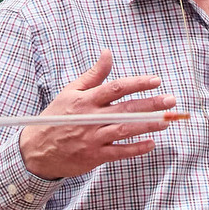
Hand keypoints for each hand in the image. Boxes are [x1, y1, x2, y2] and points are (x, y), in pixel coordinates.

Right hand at [18, 51, 180, 180]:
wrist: (37, 149)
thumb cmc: (57, 117)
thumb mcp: (71, 92)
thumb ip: (93, 75)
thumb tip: (107, 53)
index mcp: (86, 100)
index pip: (115, 88)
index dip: (137, 84)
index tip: (156, 80)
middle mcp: (91, 118)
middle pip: (125, 108)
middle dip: (150, 104)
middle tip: (170, 100)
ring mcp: (93, 138)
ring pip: (125, 130)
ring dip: (147, 125)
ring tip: (166, 121)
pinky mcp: (95, 156)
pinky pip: (119, 152)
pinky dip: (135, 149)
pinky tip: (151, 143)